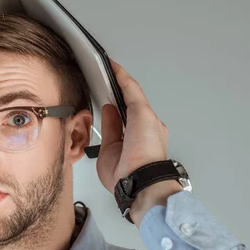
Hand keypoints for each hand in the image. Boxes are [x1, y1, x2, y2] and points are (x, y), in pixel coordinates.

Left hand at [96, 60, 182, 226]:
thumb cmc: (126, 176)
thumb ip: (111, 129)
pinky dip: (121, 76)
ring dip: (118, 80)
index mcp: (140, 139)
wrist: (139, 183)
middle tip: (102, 78)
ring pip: (131, 94)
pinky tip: (112, 67)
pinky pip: (130, 88)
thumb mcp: (110, 150)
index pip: (126, 118)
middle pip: (130, 104)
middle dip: (117, 91)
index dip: (116, 108)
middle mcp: (147, 127)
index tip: (107, 99)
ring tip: (105, 67)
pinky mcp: (143, 111)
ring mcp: (147, 118)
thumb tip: (109, 111)